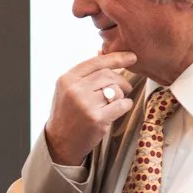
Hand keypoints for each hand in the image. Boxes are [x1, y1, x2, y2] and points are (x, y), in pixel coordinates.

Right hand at [43, 50, 140, 166]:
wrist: (60, 143)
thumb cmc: (67, 113)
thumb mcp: (68, 89)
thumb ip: (85, 72)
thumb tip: (102, 50)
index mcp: (66, 79)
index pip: (96, 62)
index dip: (117, 58)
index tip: (132, 57)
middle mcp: (74, 90)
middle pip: (108, 75)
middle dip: (121, 81)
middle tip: (124, 88)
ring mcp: (85, 105)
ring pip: (115, 90)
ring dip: (121, 95)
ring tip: (115, 102)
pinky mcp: (96, 119)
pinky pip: (121, 104)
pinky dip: (125, 105)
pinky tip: (119, 109)